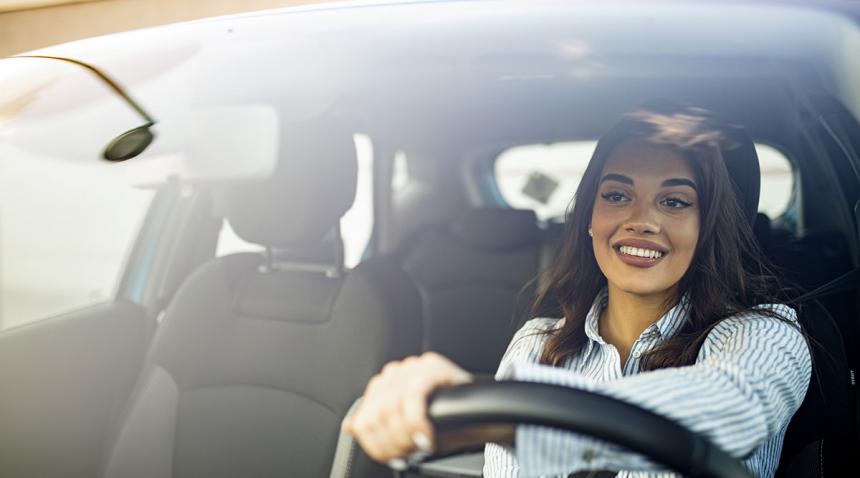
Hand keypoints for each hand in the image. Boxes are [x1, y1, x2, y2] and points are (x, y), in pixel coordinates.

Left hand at [342, 352, 472, 467]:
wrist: (483, 413)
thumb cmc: (446, 422)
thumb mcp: (406, 427)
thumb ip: (377, 425)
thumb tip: (351, 426)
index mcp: (384, 385)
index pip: (364, 419)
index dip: (376, 445)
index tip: (394, 458)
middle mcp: (395, 373)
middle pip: (375, 417)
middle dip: (392, 443)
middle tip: (410, 454)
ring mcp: (413, 367)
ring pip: (390, 409)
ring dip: (405, 437)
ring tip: (420, 447)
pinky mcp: (431, 367)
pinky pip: (413, 398)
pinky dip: (417, 424)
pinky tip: (428, 438)